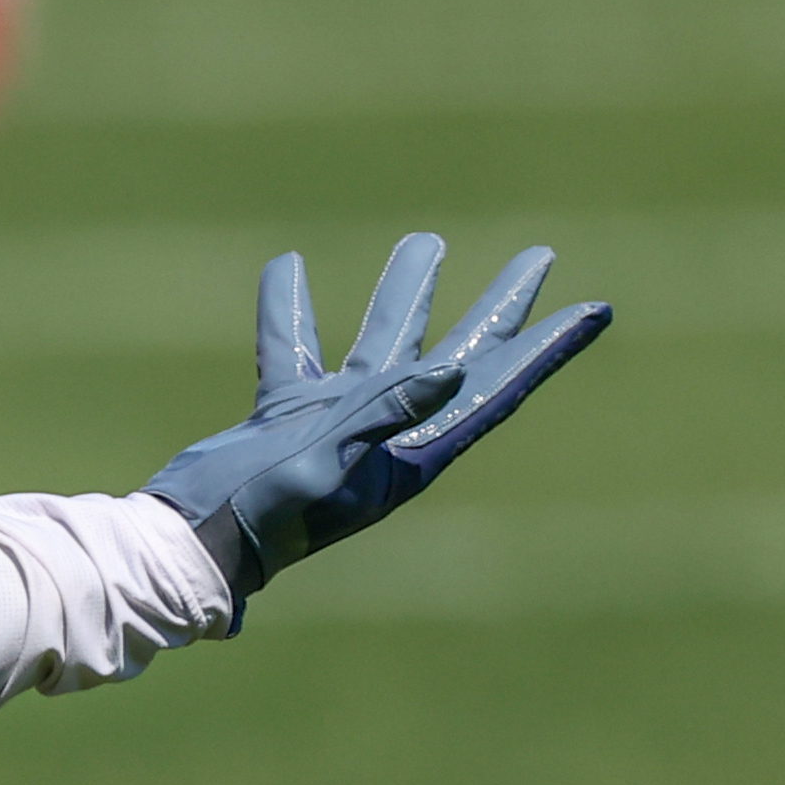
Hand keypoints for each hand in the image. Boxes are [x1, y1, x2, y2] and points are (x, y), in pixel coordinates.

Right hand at [140, 232, 610, 597]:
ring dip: (405, 289)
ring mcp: (335, 420)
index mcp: (409, 452)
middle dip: (499, 305)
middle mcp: (383, 431)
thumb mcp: (326, 469)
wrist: (189, 543)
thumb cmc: (260, 518)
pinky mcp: (285, 414)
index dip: (545, 349)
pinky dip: (290, 307)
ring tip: (426, 241)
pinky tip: (287, 265)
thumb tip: (451, 369)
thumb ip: (383, 417)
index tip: (595, 310)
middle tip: (542, 255)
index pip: (493, 389)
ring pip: (381, 340)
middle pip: (456, 353)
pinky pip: (292, 348)